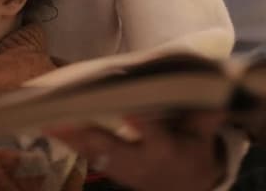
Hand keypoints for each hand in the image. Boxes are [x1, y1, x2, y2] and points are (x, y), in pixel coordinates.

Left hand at [47, 111, 228, 190]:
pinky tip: (47, 125)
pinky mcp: (112, 167)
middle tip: (62, 119)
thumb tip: (220, 85)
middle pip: (112, 148)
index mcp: (167, 150)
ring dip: (70, 137)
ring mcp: (123, 167)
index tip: (131, 112)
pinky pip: (88, 153)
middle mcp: (141, 161)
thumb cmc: (194, 152)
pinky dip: (69, 140)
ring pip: (94, 152)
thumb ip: (206, 112)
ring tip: (44, 119)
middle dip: (88, 135)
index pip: (155, 137)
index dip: (143, 126)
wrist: (187, 189)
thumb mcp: (205, 135)